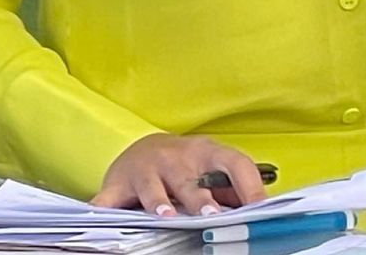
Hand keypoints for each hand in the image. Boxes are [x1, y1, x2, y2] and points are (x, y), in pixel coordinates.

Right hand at [91, 134, 266, 215]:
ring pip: (153, 185)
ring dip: (159, 200)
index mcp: (205, 154)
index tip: (258, 208)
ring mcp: (146, 168)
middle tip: (210, 215)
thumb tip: (262, 210)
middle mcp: (175, 157)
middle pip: (189, 178)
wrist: (141, 149)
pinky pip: (110, 196)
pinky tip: (103, 215)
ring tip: (166, 216)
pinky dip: (106, 205)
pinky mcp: (118, 182)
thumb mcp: (209, 171)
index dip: (248, 184)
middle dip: (199, 197)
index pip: (234, 162)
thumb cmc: (183, 167)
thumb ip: (231, 189)